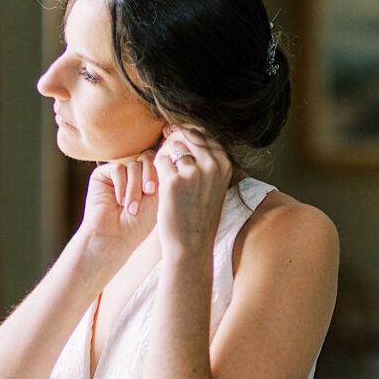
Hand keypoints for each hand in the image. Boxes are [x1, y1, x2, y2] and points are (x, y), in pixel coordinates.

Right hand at [79, 152, 159, 269]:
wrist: (114, 238)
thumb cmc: (138, 224)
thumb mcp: (158, 198)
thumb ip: (163, 175)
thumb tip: (169, 152)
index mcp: (149, 177)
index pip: (159, 161)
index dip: (162, 170)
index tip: (160, 190)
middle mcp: (133, 173)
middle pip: (148, 157)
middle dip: (150, 175)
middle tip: (149, 193)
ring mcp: (118, 173)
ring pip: (134, 165)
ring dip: (134, 187)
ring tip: (131, 208)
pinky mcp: (102, 174)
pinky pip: (118, 168)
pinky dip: (122, 185)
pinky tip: (119, 201)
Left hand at [154, 127, 232, 255]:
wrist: (191, 245)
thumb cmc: (198, 216)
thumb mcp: (212, 185)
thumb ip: (205, 161)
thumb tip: (186, 132)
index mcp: (224, 164)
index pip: (205, 133)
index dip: (187, 134)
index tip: (175, 139)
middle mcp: (212, 165)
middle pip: (188, 134)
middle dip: (174, 139)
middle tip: (165, 153)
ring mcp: (193, 173)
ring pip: (172, 145)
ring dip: (163, 153)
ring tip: (161, 171)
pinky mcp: (173, 182)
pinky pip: (158, 160)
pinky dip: (154, 167)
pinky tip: (155, 180)